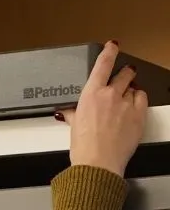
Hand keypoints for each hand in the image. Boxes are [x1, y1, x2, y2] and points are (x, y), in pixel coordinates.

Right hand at [58, 40, 147, 176]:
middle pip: (124, 74)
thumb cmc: (84, 148)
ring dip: (131, 90)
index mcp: (91, 94)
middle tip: (124, 77)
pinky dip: (138, 101)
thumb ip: (73, 114)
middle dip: (125, 74)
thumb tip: (67, 112)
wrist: (98, 164)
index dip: (109, 51)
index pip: (103, 64)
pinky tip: (133, 107)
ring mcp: (126, 105)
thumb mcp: (74, 127)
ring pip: (134, 87)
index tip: (113, 46)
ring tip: (127, 98)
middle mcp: (111, 95)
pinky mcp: (138, 116)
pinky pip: (142, 99)